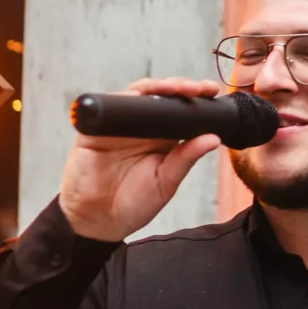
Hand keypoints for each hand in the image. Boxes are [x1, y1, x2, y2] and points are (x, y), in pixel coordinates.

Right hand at [57, 76, 223, 242]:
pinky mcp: (94, 128)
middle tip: (198, 89)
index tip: (212, 92)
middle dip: (180, 87)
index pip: (181, 110)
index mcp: (162, 138)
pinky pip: (107, 107)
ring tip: (175, 88)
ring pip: (137, 94)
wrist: (98, 221)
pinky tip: (137, 96)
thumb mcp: (166, 182)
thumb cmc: (133, 203)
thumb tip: (213, 138)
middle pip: (161, 95)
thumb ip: (186, 159)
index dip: (196, 99)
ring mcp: (118, 124)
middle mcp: (141, 126)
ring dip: (156, 87)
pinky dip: (122, 99)